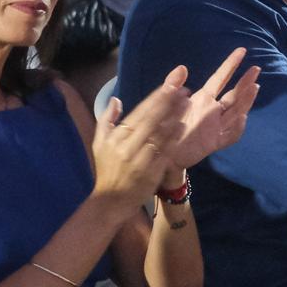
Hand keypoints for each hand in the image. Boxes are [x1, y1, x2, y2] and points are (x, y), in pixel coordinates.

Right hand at [91, 73, 190, 212]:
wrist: (110, 200)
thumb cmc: (106, 169)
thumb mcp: (99, 143)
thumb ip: (107, 119)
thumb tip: (116, 99)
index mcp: (117, 135)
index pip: (139, 111)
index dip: (156, 98)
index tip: (171, 85)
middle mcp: (127, 145)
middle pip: (151, 119)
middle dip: (168, 103)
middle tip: (184, 89)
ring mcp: (139, 159)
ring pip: (159, 133)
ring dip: (174, 117)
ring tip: (187, 103)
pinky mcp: (150, 172)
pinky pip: (164, 151)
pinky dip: (173, 138)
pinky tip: (182, 127)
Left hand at [164, 47, 259, 169]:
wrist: (160, 151)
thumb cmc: (162, 124)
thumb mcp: (165, 101)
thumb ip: (172, 85)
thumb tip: (183, 67)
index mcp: (202, 98)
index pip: (220, 78)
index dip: (230, 64)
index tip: (242, 51)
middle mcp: (212, 111)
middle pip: (233, 94)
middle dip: (245, 82)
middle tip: (256, 68)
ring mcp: (215, 127)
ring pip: (236, 112)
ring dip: (246, 100)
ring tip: (255, 86)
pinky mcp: (213, 143)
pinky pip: (230, 136)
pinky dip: (237, 128)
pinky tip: (242, 117)